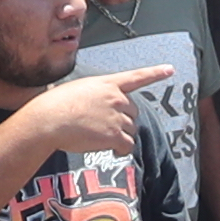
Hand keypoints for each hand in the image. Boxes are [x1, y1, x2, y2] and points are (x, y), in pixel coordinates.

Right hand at [20, 63, 168, 167]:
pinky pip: (127, 145)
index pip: (136, 77)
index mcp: (107, 83)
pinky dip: (122, 150)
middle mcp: (116, 98)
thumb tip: (94, 108)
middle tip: (106, 127)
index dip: (155, 73)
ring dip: (121, 135)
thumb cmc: (55, 105)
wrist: (49, 120)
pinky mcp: (114, 135)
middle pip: (133, 112)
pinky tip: (111, 150)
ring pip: (131, 129)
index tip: (170, 69)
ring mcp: (116, 116)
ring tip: (101, 138)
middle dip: (124, 120)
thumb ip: (94, 95)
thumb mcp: (77, 89)